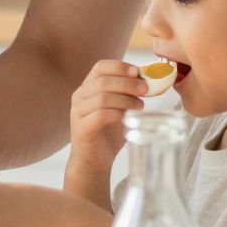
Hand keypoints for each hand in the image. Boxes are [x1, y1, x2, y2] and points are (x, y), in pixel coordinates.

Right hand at [66, 59, 142, 178]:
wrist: (93, 161)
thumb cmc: (108, 133)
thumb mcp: (120, 109)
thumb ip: (128, 95)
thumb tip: (148, 81)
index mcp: (88, 88)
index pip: (100, 66)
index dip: (120, 66)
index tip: (138, 72)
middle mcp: (79, 97)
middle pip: (103, 80)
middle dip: (127, 83)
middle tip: (145, 90)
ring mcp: (77, 112)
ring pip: (102, 97)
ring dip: (125, 99)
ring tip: (140, 106)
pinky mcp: (81, 128)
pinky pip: (100, 115)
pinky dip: (117, 113)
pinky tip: (127, 118)